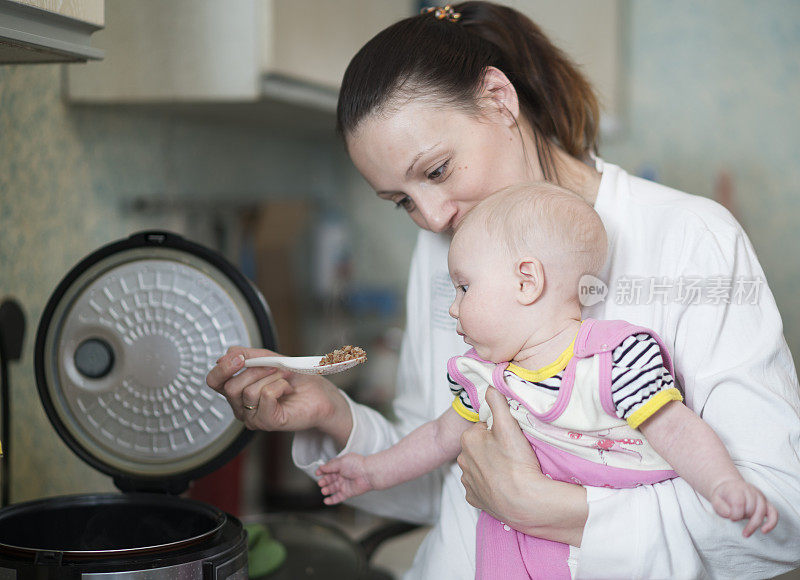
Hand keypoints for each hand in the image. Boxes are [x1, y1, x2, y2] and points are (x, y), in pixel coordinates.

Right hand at [206, 346, 352, 447]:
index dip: (222, 368)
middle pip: (231, 386)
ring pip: (249, 392)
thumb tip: (225, 355)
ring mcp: (253, 418)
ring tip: (285, 379)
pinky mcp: (268, 423)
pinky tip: (288, 390)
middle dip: (256, 370)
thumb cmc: (295, 378)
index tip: (240, 357)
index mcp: (237, 391)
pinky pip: (265, 396)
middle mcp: (241, 407)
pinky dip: (280, 386)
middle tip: (276, 367)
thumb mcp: (268, 359)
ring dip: (272, 377)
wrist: (320, 393)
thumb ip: (246, 355)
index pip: (214, 381)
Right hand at [316, 453, 374, 503]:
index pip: (329, 468)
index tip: (317, 473)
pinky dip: (332, 500)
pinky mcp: (348, 492)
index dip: (323, 471)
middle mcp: (343, 475)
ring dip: (327, 490)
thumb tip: (322, 467)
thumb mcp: (341, 462)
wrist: (368, 474)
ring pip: (333, 488)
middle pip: (330, 479)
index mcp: (341, 466)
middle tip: (321, 483)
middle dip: (324, 481)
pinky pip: (338, 497)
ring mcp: (345, 484)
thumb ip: (330, 466)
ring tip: (324, 490)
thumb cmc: (357, 465)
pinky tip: (326, 501)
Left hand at [457, 387, 587, 545]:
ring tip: (510, 470)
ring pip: (480, 466)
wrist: (524, 501)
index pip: (483, 428)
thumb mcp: (508, 424)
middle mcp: (462, 460)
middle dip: (493, 447)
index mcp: (467, 439)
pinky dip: (490, 485)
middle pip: (480, 446)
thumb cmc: (516, 462)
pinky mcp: (474, 499)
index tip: (511, 438)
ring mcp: (468, 481)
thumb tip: (490, 386)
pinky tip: (503, 484)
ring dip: (491, 466)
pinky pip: (481, 486)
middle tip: (512, 454)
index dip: (498, 431)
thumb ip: (497, 401)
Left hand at [711, 478, 778, 536]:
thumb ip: (720, 507)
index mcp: (737, 489)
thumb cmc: (723, 496)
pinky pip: (774, 513)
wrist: (729, 486)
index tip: (731, 518)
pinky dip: (771, 523)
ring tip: (745, 534)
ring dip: (754, 524)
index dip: (735, 514)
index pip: (739, 503)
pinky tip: (764, 531)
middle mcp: (751, 491)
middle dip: (742, 517)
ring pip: (762, 511)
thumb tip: (731, 516)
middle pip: (751, 508)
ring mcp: (760, 496)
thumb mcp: (715, 499)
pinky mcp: (766, 503)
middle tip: (734, 519)